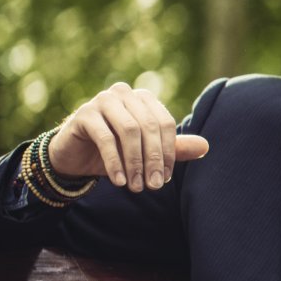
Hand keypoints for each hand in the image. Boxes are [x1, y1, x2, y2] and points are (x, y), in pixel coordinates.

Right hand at [48, 82, 208, 190]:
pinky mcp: (84, 114)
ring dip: (135, 162)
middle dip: (153, 159)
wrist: (75, 156)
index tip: (166, 179)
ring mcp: (103, 100)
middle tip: (154, 186)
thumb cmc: (115, 152)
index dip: (168, 152)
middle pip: (149, 126)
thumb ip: (174, 148)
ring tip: (136, 187)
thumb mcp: (146, 153)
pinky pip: (105, 138)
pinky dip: (115, 162)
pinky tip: (119, 181)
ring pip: (129, 130)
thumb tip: (206, 147)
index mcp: (144, 99)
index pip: (165, 123)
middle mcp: (125, 94)